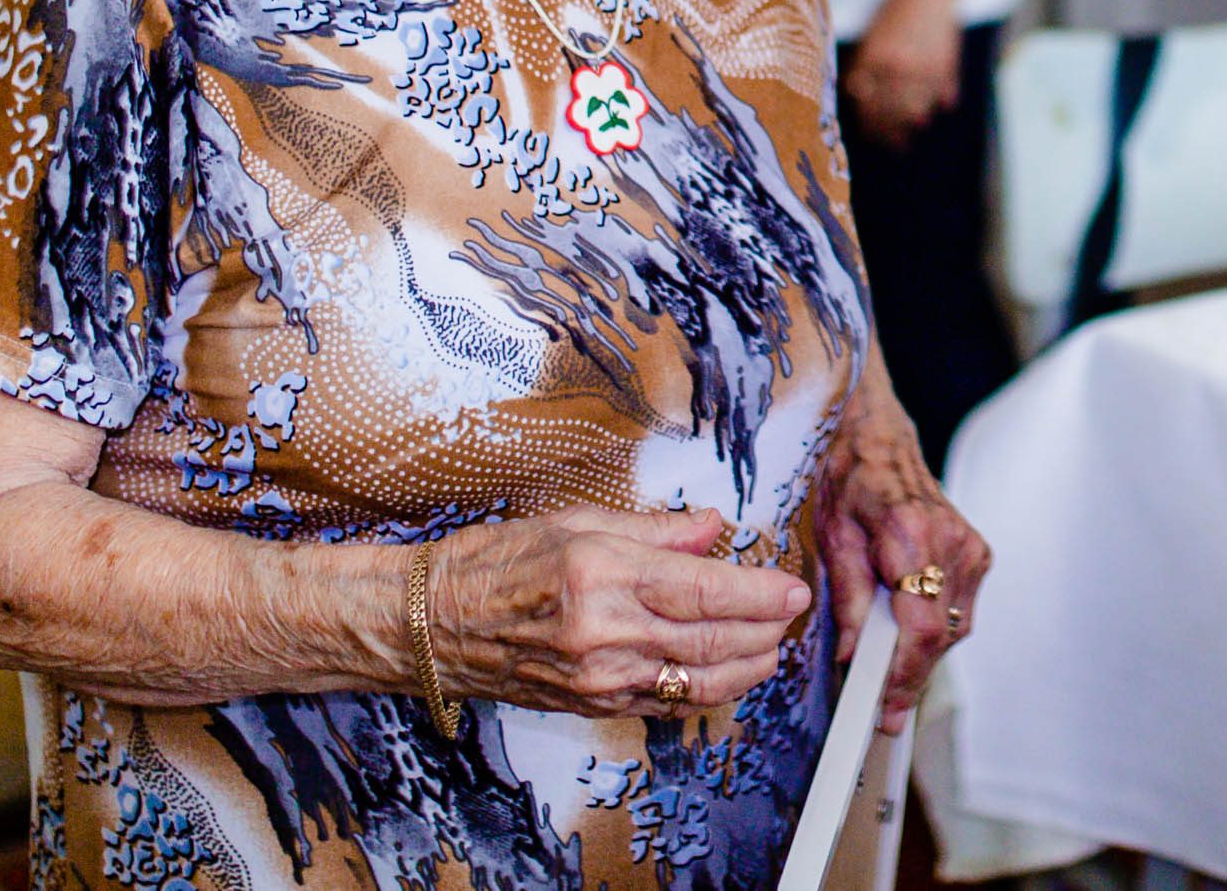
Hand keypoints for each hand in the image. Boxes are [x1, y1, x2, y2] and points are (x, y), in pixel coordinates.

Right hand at [428, 507, 809, 716]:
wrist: (432, 623)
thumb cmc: (496, 564)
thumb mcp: (577, 522)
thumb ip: (657, 530)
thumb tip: (713, 526)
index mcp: (604, 576)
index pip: (705, 590)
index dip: (760, 594)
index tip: (793, 589)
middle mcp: (604, 633)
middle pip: (711, 641)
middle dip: (766, 631)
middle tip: (793, 615)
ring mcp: (597, 677)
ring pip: (695, 682)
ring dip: (746, 668)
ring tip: (772, 647)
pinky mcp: (590, 704)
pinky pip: (663, 704)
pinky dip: (704, 690)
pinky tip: (725, 673)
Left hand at [818, 390, 991, 730]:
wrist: (877, 434)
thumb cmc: (850, 476)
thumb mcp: (833, 535)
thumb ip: (846, 598)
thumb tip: (850, 655)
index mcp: (914, 537)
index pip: (920, 629)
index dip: (903, 677)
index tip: (883, 709)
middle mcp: (953, 544)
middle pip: (939, 638)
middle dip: (908, 677)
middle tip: (877, 707)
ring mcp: (970, 549)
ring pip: (952, 630)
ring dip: (919, 655)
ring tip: (882, 667)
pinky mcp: (975, 553)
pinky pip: (957, 610)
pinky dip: (932, 629)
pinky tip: (904, 630)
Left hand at [845, 0, 962, 142]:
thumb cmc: (896, 6)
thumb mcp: (872, 33)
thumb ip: (863, 64)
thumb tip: (858, 94)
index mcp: (875, 59)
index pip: (867, 102)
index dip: (867, 122)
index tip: (869, 134)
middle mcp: (898, 67)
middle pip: (891, 112)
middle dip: (889, 133)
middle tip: (892, 145)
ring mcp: (924, 68)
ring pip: (917, 109)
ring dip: (913, 124)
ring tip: (912, 133)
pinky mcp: (947, 66)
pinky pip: (944, 94)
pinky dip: (942, 102)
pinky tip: (941, 108)